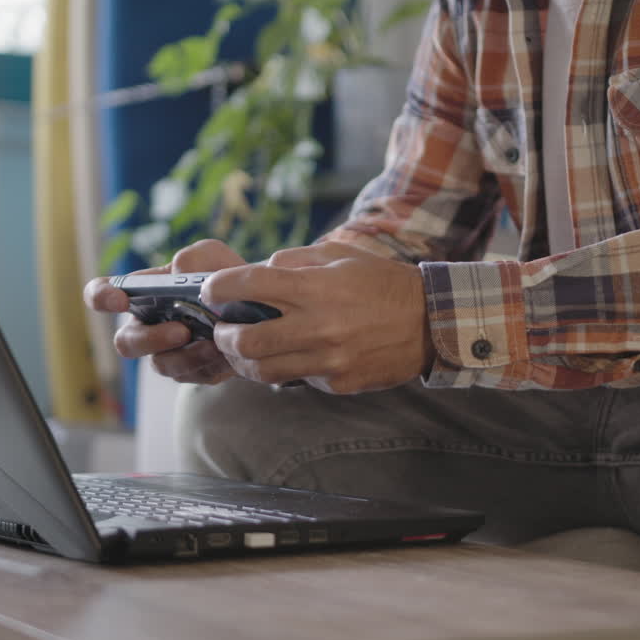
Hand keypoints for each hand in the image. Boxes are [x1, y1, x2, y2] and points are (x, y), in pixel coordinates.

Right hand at [83, 239, 245, 384]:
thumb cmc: (224, 278)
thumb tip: (178, 270)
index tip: (118, 300)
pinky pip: (189, 376)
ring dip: (185, 356)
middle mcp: (145, 325)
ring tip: (213, 344)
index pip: (101, 294)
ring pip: (160, 364)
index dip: (101, 298)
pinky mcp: (188, 371)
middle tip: (181, 331)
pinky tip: (225, 354)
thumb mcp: (215, 257)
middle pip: (125, 342)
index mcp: (141, 293)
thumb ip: (196, 256)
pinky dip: (207, 365)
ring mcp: (165, 352)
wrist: (257, 309)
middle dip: (150, 339)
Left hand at [204, 242, 434, 393]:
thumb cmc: (381, 282)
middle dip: (222, 334)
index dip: (218, 288)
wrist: (429, 321)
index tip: (210, 289)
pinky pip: (295, 379)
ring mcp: (327, 360)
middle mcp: (318, 327)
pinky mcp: (337, 382)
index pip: (248, 287)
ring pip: (261, 370)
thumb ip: (293, 261)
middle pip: (244, 340)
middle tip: (221, 327)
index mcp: (315, 289)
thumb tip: (257, 272)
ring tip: (240, 348)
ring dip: (242, 360)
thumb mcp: (339, 256)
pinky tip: (286, 355)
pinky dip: (283, 368)